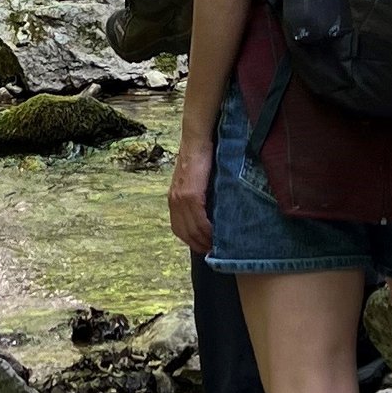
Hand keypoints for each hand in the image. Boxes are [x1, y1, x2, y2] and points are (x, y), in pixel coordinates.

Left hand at [169, 132, 215, 257]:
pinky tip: (215, 234)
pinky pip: (199, 220)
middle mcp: (174, 201)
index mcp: (173, 199)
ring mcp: (181, 198)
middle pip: (184, 233)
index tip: (203, 248)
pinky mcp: (191, 194)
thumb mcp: (193, 182)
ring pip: (192, 229)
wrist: (196, 141)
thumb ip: (196, 197)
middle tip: (213, 251)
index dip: (190, 241)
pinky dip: (207, 230)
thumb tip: (208, 213)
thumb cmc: (199, 158)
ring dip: (204, 240)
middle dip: (198, 245)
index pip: (178, 229)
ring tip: (217, 246)